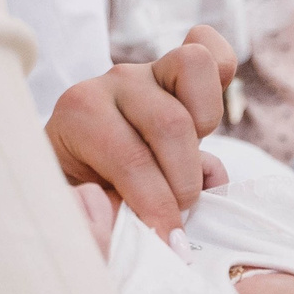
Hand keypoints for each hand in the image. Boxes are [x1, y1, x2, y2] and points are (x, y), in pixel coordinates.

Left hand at [48, 25, 236, 236]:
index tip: (166, 242)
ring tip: (189, 166)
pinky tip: (208, 125)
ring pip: (195, 66)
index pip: (132, 160)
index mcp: (79, 113)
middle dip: (182, 183)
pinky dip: (222, 82)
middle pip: (170, 122)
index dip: (156, 208)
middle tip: (178, 217)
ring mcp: (150, 69)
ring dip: (204, 125)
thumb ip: (87, 224)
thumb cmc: (79, 198)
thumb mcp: (71, 219)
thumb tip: (112, 207)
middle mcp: (114, 81)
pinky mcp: (179, 70)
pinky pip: (214, 52)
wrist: (78, 173)